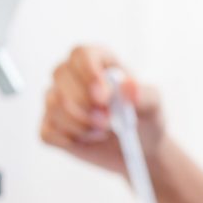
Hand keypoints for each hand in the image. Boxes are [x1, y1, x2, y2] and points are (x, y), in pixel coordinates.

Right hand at [40, 46, 166, 176]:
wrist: (141, 148)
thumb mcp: (154, 106)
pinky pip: (49, 131)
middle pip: (61, 75)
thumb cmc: (146, 119)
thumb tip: (129, 86)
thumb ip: (144, 95)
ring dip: (82, 125)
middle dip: (86, 104)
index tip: (104, 97)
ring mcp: (58, 98)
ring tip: (104, 131)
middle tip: (109, 122)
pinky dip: (71, 140)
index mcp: (99, 61)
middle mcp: (73, 75)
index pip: (82, 54)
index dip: (89, 72)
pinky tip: (88, 139)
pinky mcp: (51, 124)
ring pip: (54, 105)